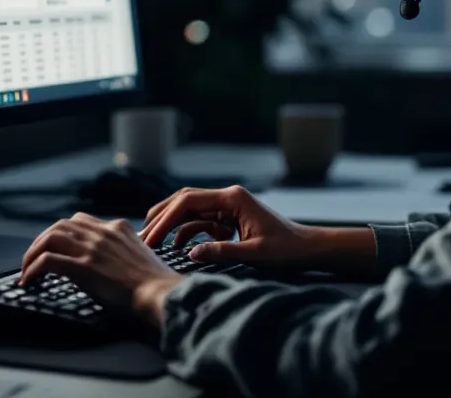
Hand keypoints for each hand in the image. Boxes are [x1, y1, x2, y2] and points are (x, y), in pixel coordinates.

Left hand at [20, 213, 183, 326]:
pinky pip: (47, 260)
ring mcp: (92, 248)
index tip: (55, 247)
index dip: (63, 233)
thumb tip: (113, 263)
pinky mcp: (83, 266)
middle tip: (34, 256)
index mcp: (118, 228)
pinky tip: (29, 280)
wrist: (159, 293)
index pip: (81, 221)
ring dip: (33, 253)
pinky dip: (33, 269)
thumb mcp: (141, 256)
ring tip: (27, 269)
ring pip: (50, 237)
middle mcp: (103, 232)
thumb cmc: (155, 283)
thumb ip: (125, 251)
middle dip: (43, 239)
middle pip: (62, 224)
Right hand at [138, 185, 319, 268]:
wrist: (307, 248)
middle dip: (162, 217)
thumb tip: (190, 253)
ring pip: (190, 210)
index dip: (166, 219)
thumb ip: (222, 252)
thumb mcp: (255, 254)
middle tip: (142, 237)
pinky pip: (202, 221)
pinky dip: (189, 232)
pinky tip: (179, 247)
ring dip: (172, 225)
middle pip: (184, 200)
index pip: (188, 202)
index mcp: (232, 198)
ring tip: (153, 242)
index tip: (150, 238)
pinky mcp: (229, 218)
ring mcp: (228, 206)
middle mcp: (227, 197)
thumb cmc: (287, 249)